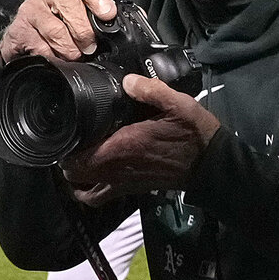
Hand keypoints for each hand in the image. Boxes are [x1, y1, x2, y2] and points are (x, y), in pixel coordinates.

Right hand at [0, 0, 117, 62]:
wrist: (25, 38)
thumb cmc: (59, 21)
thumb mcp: (79, 9)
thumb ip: (94, 7)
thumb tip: (110, 12)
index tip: (107, 14)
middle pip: (70, 4)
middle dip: (84, 30)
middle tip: (90, 45)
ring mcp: (31, 8)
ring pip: (56, 29)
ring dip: (70, 47)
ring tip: (75, 54)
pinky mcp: (19, 29)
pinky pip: (41, 46)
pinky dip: (53, 56)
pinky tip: (56, 56)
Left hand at [61, 75, 222, 193]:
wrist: (211, 165)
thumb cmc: (194, 134)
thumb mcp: (179, 104)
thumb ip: (151, 90)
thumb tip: (127, 81)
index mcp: (124, 147)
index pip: (79, 155)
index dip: (67, 144)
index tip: (69, 127)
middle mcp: (117, 169)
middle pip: (74, 173)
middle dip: (67, 157)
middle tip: (72, 138)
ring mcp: (122, 183)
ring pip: (82, 189)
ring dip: (75, 175)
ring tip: (77, 157)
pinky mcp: (130, 190)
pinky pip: (99, 198)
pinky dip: (88, 192)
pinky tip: (91, 177)